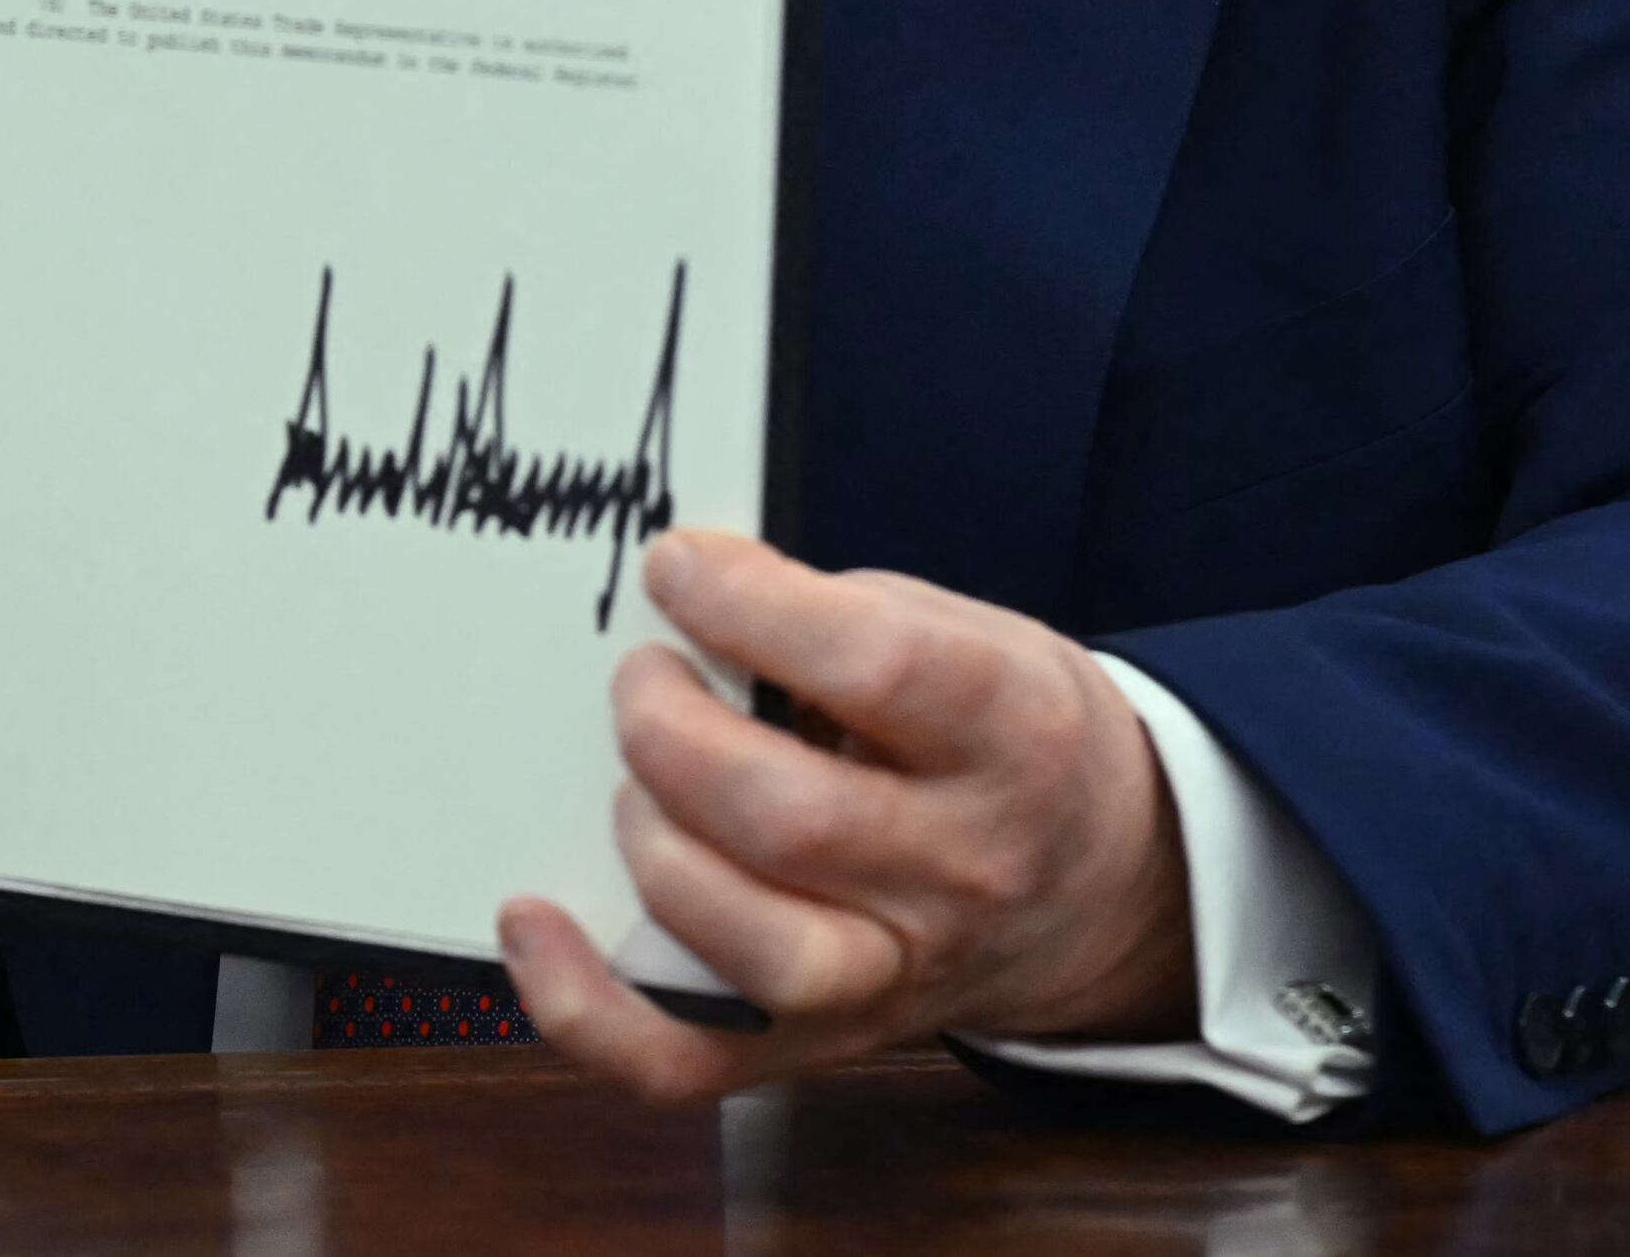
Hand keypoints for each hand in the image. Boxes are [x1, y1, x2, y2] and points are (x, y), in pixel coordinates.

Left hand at [499, 528, 1192, 1101]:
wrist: (1096, 880)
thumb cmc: (1000, 733)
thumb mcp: (966, 636)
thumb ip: (840, 620)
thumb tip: (684, 600)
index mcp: (1011, 738)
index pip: (877, 668)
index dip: (752, 605)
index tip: (678, 565)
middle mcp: (963, 871)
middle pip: (792, 819)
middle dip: (672, 732)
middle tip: (643, 677)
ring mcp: (893, 977)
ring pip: (754, 953)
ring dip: (656, 852)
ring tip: (633, 786)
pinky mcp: (818, 1046)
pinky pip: (686, 1064)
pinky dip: (586, 1010)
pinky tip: (533, 923)